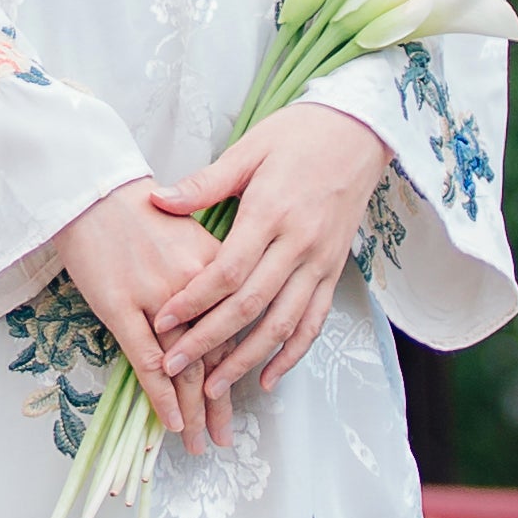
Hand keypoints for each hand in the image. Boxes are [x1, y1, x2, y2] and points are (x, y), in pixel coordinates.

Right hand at [51, 179, 220, 445]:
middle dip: (219, 403)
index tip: (242, 399)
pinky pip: (147, 362)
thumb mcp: (188, 232)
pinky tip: (170, 423)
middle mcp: (194, 287)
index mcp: (216, 266)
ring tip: (199, 443)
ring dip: (193, 411)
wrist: (93, 187)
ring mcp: (158, 299)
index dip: (237, 369)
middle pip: (215, 355)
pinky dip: (161, 396)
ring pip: (185, 367)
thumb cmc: (137, 208)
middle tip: (224, 438)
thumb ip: (207, 271)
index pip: (234, 329)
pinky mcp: (121, 307)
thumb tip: (215, 312)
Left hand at [145, 101, 386, 411]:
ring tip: (215, 386)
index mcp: (271, 212)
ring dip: (248, 359)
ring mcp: (320, 261)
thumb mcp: (248, 149)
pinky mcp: (334, 270)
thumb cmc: (298, 136)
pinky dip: (292, 353)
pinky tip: (268, 376)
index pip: (227, 271)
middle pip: (251, 305)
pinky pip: (315, 321)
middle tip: (175, 366)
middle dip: (210, 341)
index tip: (162, 323)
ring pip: (283, 322)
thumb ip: (205, 183)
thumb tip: (158, 200)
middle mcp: (299, 243)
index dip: (193, 301)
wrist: (358, 131)